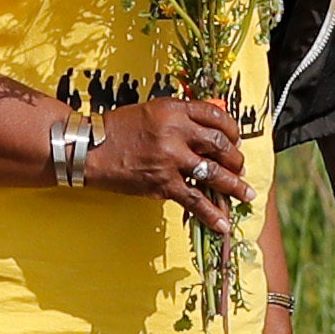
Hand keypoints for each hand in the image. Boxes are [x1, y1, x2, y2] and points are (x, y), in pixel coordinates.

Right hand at [90, 94, 255, 237]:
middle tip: (240, 167)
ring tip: (246, 193)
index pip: (215, 116)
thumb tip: (209, 129)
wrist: (88, 149)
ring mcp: (171, 159)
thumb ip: (179, 117)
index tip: (235, 140)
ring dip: (234, 185)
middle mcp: (176, 132)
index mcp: (174, 110)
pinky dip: (212, 214)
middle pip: (220, 145)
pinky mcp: (163, 183)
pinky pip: (195, 200)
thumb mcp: (151, 111)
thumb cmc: (118, 129)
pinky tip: (223, 224)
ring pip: (214, 173)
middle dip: (235, 158)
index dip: (231, 129)